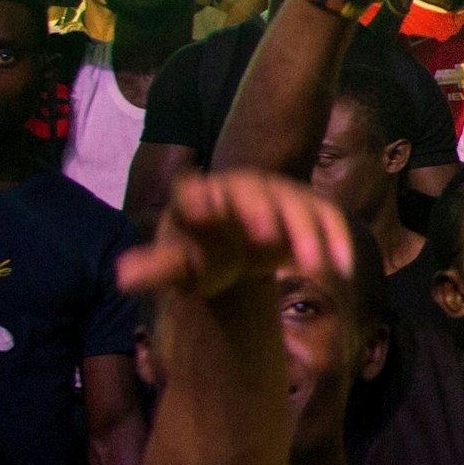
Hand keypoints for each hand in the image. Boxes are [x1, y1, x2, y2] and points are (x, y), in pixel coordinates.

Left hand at [120, 169, 357, 304]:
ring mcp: (279, 194)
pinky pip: (327, 217)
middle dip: (259, 210)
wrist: (234, 249)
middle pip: (250, 192)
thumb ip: (154, 270)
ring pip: (295, 204)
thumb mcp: (176, 268)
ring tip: (312, 266)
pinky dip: (336, 239)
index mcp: (199, 197)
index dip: (198, 199)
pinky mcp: (310, 208)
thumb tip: (122, 276)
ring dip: (306, 233)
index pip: (194, 191)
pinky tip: (341, 268)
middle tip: (265, 235)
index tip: (200, 209)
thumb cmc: (200, 256)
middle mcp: (241, 188)